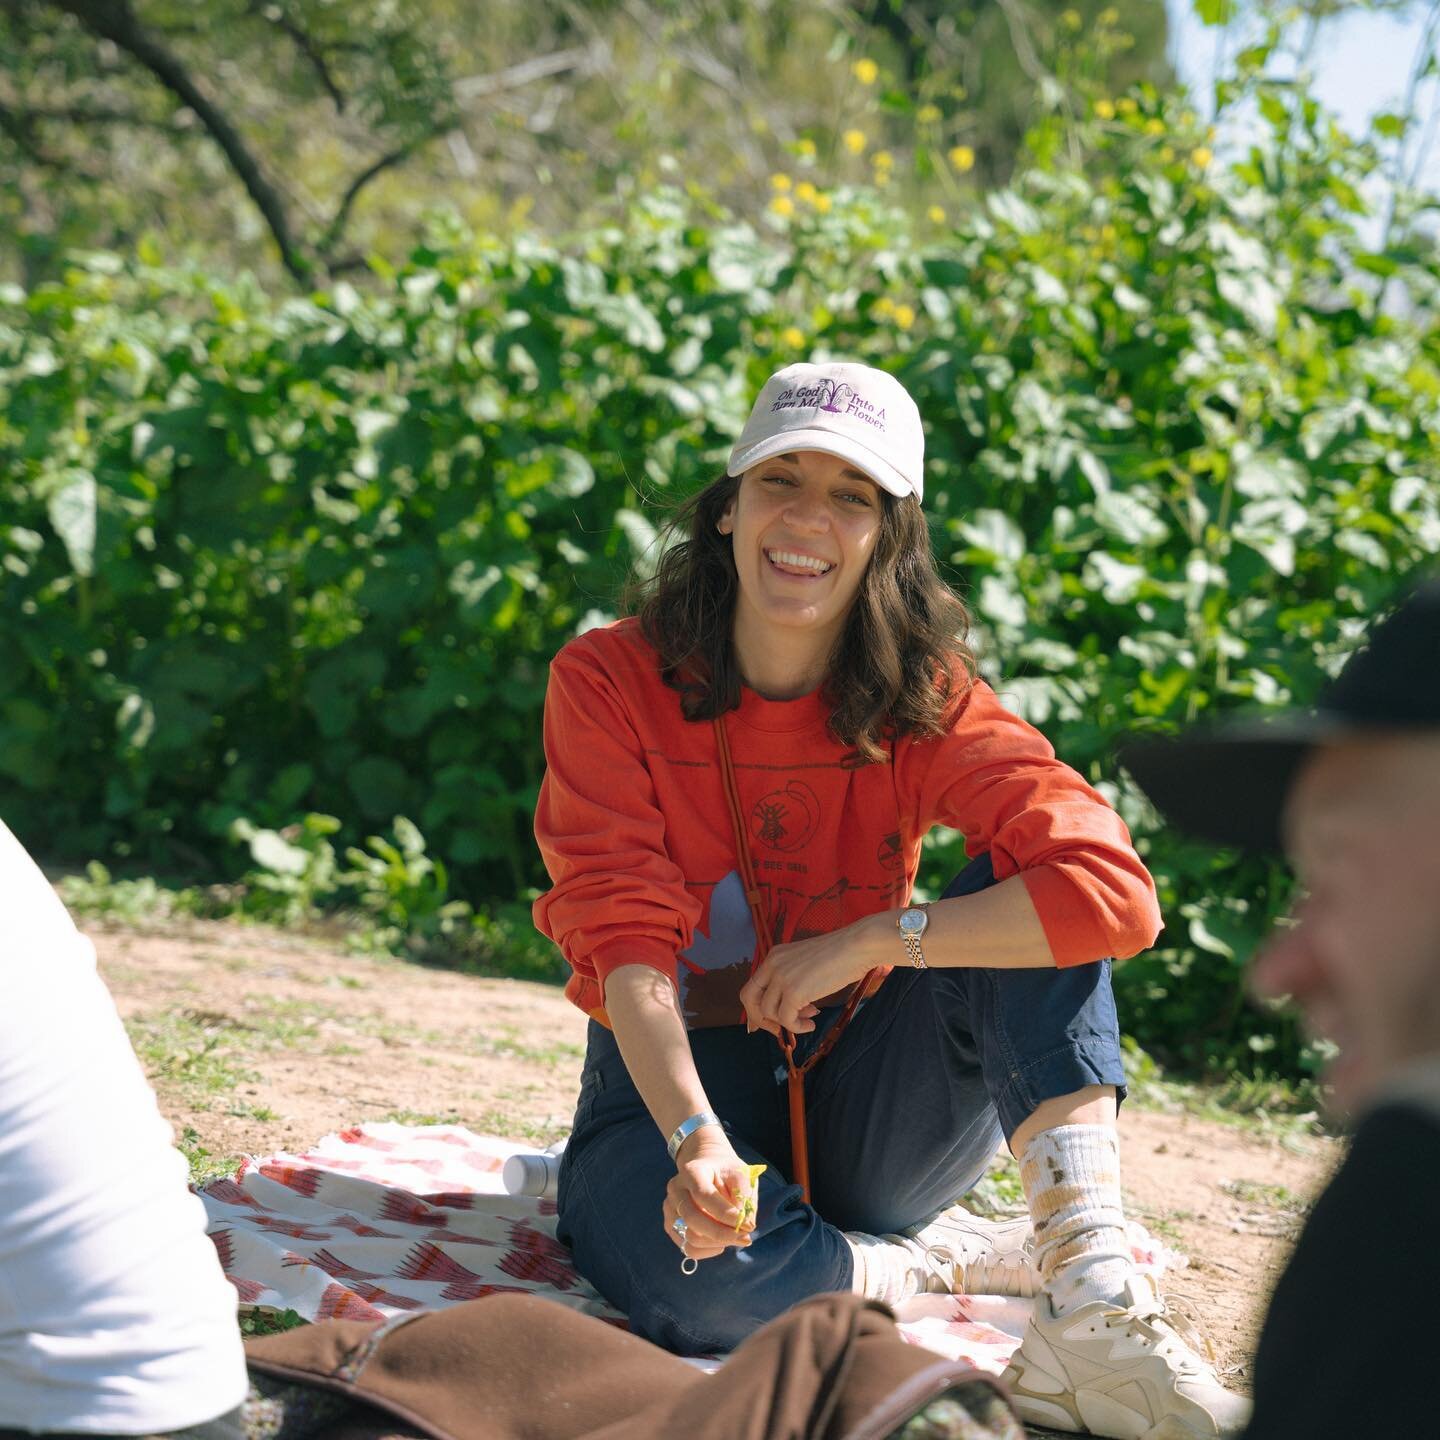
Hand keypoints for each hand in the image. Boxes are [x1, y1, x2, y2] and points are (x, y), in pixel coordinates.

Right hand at [663, 1131, 758, 1264]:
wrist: (706, 1166)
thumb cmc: (726, 1172)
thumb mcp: (741, 1174)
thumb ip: (743, 1197)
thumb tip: (744, 1225)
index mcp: (692, 1171)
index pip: (704, 1196)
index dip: (726, 1214)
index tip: (748, 1225)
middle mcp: (676, 1189)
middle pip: (693, 1220)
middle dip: (723, 1234)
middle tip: (746, 1237)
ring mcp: (670, 1208)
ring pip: (690, 1238)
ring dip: (717, 1243)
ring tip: (734, 1236)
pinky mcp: (670, 1225)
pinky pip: (688, 1248)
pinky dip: (709, 1250)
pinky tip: (721, 1240)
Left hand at [738, 913, 885, 1036]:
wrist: (857, 946)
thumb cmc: (840, 955)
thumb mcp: (806, 964)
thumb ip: (792, 980)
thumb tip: (785, 1009)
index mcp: (775, 956)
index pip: (752, 986)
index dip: (754, 1008)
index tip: (764, 1024)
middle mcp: (773, 964)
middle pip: (749, 998)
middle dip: (759, 1019)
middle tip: (778, 1031)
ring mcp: (782, 977)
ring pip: (768, 1012)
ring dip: (786, 1022)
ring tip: (808, 1018)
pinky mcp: (794, 991)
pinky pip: (786, 1019)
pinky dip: (797, 1027)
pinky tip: (812, 1023)